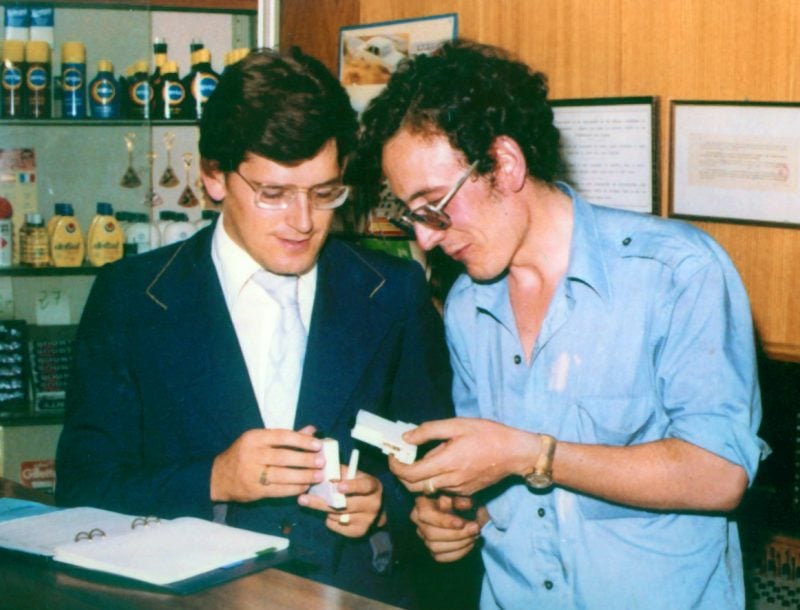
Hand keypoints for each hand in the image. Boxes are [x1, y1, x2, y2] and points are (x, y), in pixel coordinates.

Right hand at [210, 425, 324, 501]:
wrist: (219, 477)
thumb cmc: (244, 454)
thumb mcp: (260, 440)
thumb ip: (286, 436)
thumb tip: (312, 430)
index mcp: (254, 438)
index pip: (282, 436)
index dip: (302, 440)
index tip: (318, 445)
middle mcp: (252, 454)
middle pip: (284, 457)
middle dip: (305, 460)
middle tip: (322, 462)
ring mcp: (252, 473)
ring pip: (282, 475)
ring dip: (303, 476)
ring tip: (318, 476)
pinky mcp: (254, 490)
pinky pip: (278, 490)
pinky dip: (293, 489)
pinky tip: (304, 486)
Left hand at [298, 466, 384, 537]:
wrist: (374, 510)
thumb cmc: (360, 487)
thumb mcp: (355, 476)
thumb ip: (341, 472)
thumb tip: (322, 469)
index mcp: (373, 487)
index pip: (364, 486)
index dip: (352, 486)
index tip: (338, 486)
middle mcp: (373, 504)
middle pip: (345, 505)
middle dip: (322, 502)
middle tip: (302, 499)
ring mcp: (367, 520)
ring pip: (337, 516)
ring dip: (324, 509)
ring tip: (315, 503)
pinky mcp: (358, 532)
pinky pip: (335, 525)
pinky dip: (329, 519)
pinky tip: (329, 513)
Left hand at [390, 417, 539, 495]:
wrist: (515, 453)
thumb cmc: (488, 435)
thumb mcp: (457, 424)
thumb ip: (429, 431)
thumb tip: (406, 437)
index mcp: (447, 462)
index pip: (410, 474)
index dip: (396, 466)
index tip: (393, 455)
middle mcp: (450, 480)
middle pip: (414, 487)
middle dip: (403, 475)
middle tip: (403, 458)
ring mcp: (458, 490)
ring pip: (428, 489)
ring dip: (419, 478)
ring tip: (424, 458)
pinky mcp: (466, 493)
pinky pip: (442, 490)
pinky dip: (435, 480)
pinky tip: (442, 465)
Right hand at [412, 494, 481, 562]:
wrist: (468, 513)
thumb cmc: (463, 502)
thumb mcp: (462, 496)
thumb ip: (462, 501)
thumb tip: (466, 506)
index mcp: (422, 503)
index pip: (426, 514)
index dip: (443, 521)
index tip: (461, 523)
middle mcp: (418, 521)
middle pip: (431, 534)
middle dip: (456, 534)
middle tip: (475, 528)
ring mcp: (424, 537)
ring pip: (435, 548)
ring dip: (459, 543)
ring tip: (474, 535)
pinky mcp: (432, 550)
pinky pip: (441, 557)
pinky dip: (458, 552)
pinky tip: (470, 543)